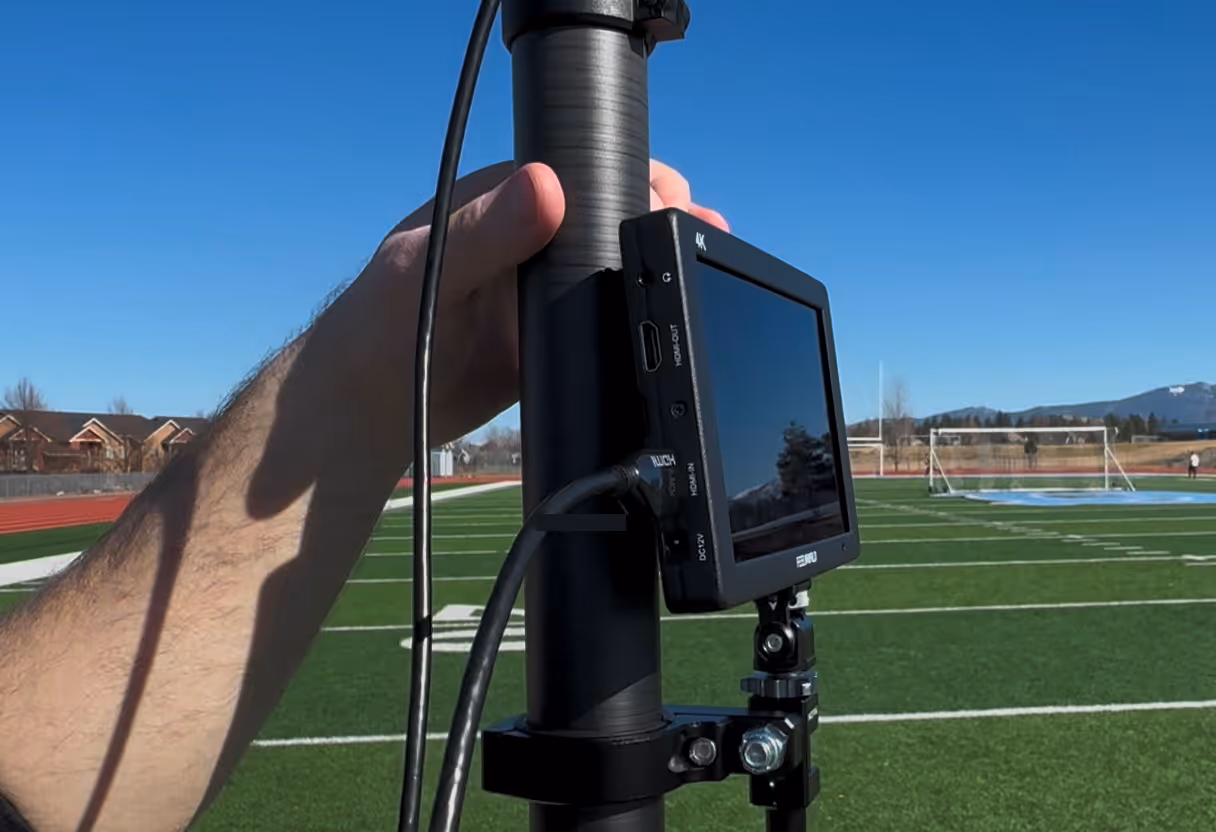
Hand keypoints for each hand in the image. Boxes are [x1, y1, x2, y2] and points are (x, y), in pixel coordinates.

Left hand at [379, 160, 729, 442]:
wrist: (370, 411)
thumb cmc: (377, 330)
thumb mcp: (426, 273)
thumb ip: (483, 233)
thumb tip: (547, 185)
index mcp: (496, 203)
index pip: (578, 168)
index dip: (631, 174)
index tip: (673, 192)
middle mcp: (524, 239)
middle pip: (606, 213)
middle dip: (657, 216)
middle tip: (700, 232)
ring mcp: (540, 289)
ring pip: (610, 264)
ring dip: (654, 263)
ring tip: (704, 266)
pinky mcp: (549, 336)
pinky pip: (601, 319)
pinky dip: (635, 315)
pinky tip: (668, 317)